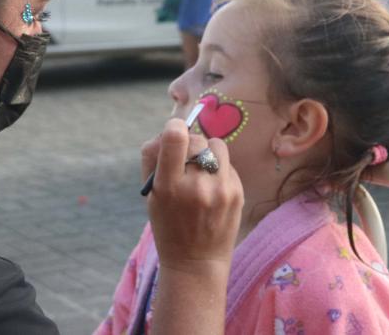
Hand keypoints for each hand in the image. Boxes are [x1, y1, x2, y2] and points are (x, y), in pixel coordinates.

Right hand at [141, 119, 243, 274]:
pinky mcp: (237, 193)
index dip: (174, 126)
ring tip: (201, 169)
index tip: (174, 129)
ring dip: (207, 151)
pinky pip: (227, 163)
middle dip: (189, 143)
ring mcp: (221, 190)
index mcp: (169, 187)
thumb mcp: (151, 196)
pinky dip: (218, 168)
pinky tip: (211, 186)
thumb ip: (152, 159)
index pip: (176, 139)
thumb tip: (167, 129)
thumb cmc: (168, 225)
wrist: (196, 261)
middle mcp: (197, 186)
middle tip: (184, 158)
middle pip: (196, 139)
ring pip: (217, 145)